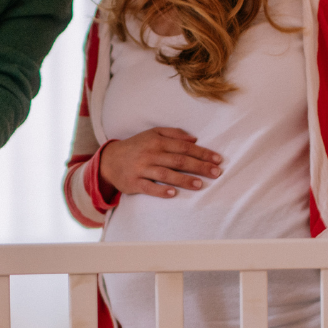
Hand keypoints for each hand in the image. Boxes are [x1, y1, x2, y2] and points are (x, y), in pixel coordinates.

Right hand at [100, 127, 222, 198]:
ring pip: (166, 174)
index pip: (184, 147)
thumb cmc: (136, 146)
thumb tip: (194, 139)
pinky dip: (161, 190)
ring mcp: (142, 169)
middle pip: (179, 160)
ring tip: (200, 185)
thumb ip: (173, 134)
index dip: (202, 153)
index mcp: (157, 141)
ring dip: (184, 179)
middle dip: (199, 166)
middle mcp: (151, 154)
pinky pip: (149, 187)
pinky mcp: (134, 183)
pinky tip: (174, 193)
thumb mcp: (152, 134)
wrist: (109, 160)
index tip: (218, 159)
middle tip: (216, 173)